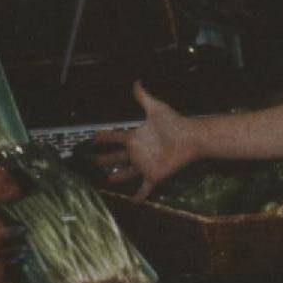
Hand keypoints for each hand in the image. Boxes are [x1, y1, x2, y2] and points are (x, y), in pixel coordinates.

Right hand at [91, 81, 193, 199]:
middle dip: (104, 159)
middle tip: (92, 161)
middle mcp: (137, 152)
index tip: (92, 136)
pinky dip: (139, 196)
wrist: (190, 138)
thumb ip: (144, 97)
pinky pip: (144, 188)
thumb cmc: (174, 123)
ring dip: (118, 178)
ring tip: (108, 180)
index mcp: (135, 137)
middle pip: (116, 157)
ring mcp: (144, 165)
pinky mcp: (153, 175)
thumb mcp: (156, 108)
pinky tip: (134, 202)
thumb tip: (136, 81)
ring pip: (126, 173)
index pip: (114, 137)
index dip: (104, 137)